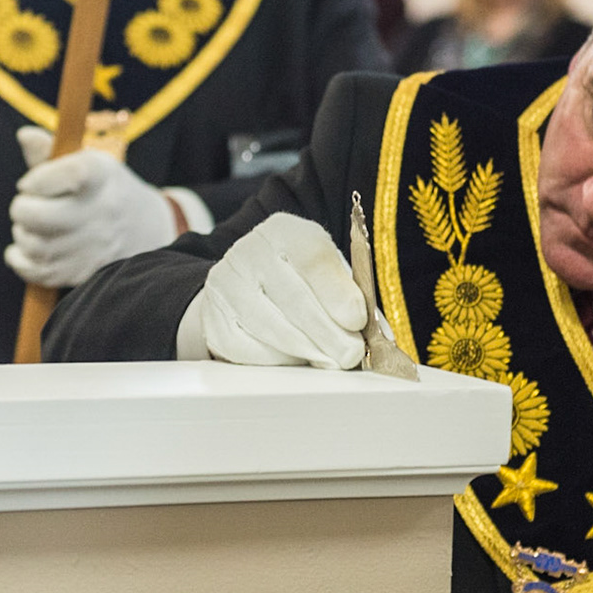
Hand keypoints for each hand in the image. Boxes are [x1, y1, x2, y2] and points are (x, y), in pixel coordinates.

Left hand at [5, 127, 178, 287]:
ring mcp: (93, 247)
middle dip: (22, 208)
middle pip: (38, 216)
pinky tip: (25, 249)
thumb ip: (51, 151)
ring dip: (22, 233)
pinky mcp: (84, 272)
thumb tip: (23, 135)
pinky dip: (20, 260)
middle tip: (29, 205)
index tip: (30, 182)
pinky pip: (37, 272)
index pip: (68, 174)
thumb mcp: (88, 163)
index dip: (38, 179)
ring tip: (32, 226)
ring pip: (34, 245)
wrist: (145, 229)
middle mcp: (100, 212)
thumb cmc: (104, 189)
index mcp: (102, 177)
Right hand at [186, 212, 365, 368]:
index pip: (312, 257)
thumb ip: (353, 299)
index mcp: (285, 231)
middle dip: (328, 333)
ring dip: (306, 350)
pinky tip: (296, 359)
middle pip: (293, 297)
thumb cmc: (299, 281)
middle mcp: (250, 251)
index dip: (337, 292)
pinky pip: (247, 347)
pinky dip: (278, 359)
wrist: (245, 284)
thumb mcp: (328, 274)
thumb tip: (380, 336)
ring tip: (330, 361)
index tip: (358, 321)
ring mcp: (225, 284)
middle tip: (351, 355)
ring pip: (270, 326)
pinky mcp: (213, 318)